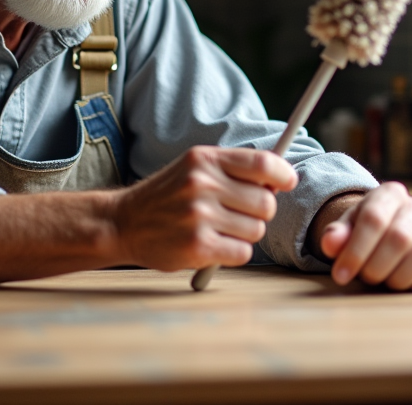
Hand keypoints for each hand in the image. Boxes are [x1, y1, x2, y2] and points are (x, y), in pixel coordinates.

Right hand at [112, 145, 297, 271]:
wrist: (123, 222)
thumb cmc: (168, 196)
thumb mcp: (194, 168)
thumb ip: (233, 169)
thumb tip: (281, 179)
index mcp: (204, 159)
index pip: (262, 164)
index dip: (283, 174)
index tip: (288, 182)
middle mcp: (202, 184)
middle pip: (266, 202)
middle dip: (259, 211)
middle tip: (239, 213)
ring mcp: (199, 216)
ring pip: (257, 230)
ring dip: (245, 234)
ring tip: (219, 229)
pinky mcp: (198, 246)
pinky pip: (243, 252)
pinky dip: (234, 252)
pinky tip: (214, 245)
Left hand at [314, 182, 411, 291]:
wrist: (382, 230)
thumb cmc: (360, 231)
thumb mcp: (344, 229)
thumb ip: (335, 235)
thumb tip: (331, 243)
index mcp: (388, 194)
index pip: (374, 218)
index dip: (356, 251)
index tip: (341, 275)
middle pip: (399, 238)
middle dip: (376, 266)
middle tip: (364, 277)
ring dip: (398, 278)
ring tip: (384, 281)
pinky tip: (405, 285)